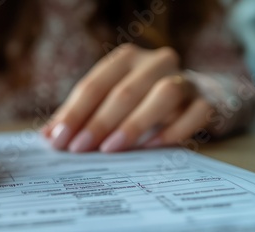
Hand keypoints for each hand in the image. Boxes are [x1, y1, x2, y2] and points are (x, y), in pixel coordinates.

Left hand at [43, 43, 211, 152]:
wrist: (191, 95)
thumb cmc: (139, 101)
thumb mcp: (107, 103)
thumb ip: (80, 115)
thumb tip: (47, 137)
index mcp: (125, 59)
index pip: (94, 85)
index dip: (74, 113)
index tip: (57, 140)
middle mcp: (155, 63)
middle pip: (124, 91)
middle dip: (98, 122)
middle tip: (77, 149)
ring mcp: (184, 79)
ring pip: (163, 95)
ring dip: (134, 124)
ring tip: (111, 149)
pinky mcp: (206, 100)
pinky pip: (195, 113)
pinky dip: (173, 131)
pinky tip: (151, 148)